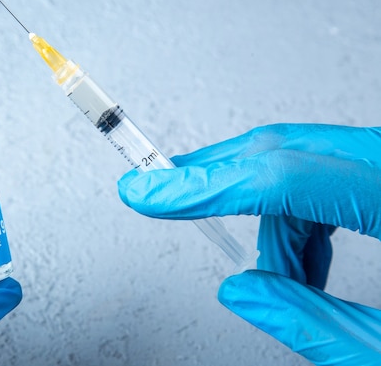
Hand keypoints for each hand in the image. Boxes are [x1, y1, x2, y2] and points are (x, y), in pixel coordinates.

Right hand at [117, 123, 380, 364]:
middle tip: (160, 193)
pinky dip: (296, 220)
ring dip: (269, 221)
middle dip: (215, 178)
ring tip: (281, 279)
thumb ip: (314, 322)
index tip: (149, 192)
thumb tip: (239, 292)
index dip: (204, 186)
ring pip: (299, 164)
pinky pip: (323, 178)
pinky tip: (304, 266)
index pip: (282, 177)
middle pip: (282, 149)